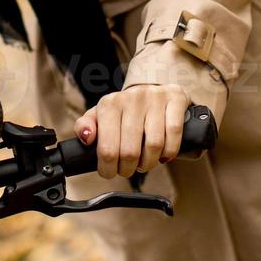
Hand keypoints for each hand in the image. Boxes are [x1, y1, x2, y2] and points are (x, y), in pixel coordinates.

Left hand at [74, 84, 189, 179]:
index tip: (110, 172)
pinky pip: (174, 134)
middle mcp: (132, 98)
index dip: (108, 168)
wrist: (150, 89)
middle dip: (128, 169)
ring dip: (149, 163)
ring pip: (154, 145)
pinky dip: (169, 151)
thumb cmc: (123, 111)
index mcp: (109, 104)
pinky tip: (163, 154)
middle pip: (130, 151)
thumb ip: (84, 126)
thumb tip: (86, 137)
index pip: (107, 149)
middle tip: (127, 169)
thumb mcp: (99, 116)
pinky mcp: (175, 98)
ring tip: (144, 163)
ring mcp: (155, 97)